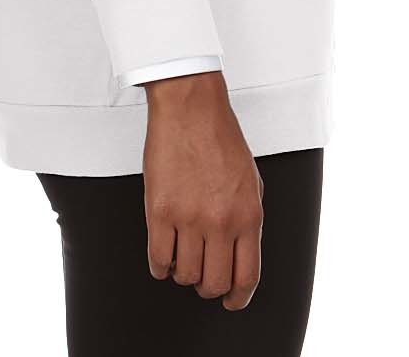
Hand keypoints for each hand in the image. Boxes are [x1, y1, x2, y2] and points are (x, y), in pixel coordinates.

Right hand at [141, 70, 264, 310]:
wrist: (190, 106)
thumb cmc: (220, 138)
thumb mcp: (251, 181)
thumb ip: (248, 219)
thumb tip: (239, 254)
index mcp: (249, 215)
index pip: (246, 276)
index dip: (238, 298)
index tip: (231, 302)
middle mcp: (221, 221)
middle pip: (214, 283)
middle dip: (209, 287)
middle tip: (203, 277)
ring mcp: (189, 218)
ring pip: (185, 275)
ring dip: (183, 272)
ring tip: (182, 256)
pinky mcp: (159, 211)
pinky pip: (158, 259)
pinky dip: (160, 265)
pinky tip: (164, 254)